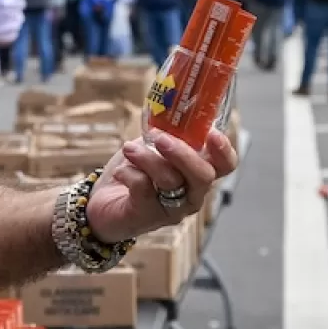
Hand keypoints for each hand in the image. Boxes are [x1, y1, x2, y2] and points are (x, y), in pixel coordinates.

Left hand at [85, 129, 237, 242]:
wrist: (102, 200)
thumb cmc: (134, 170)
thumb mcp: (152, 147)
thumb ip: (166, 134)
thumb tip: (170, 112)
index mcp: (198, 172)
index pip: (225, 165)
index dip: (224, 150)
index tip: (212, 133)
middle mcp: (192, 193)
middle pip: (203, 176)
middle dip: (182, 153)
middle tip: (160, 138)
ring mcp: (172, 208)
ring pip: (170, 180)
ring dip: (147, 159)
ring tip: (128, 149)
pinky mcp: (147, 216)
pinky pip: (143, 189)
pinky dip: (129, 173)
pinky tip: (120, 171)